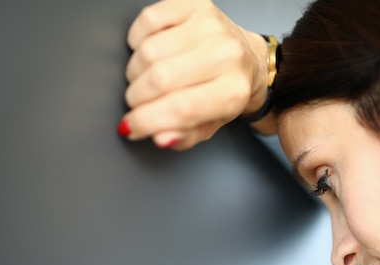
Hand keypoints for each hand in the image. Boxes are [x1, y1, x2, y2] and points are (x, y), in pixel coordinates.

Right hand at [118, 0, 268, 149]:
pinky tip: (150, 52)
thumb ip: (185, 136)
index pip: (180, 109)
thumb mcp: (210, 124)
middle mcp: (226, 55)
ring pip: (149, 51)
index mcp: (233, 92)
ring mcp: (211, 27)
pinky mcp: (195, 5)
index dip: (146, 121)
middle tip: (138, 102)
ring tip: (146, 79)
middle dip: (137, 97)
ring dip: (136, 71)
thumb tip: (160, 137)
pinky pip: (148, 20)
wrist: (249, 61)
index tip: (129, 127)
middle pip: (160, 79)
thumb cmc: (227, 93)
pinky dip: (139, 40)